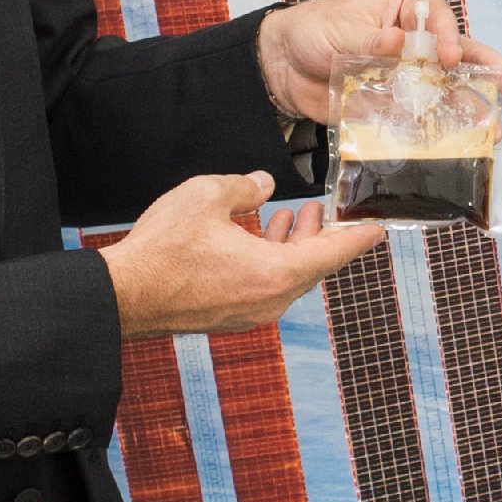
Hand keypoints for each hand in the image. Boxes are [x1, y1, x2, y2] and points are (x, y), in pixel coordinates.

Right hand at [101, 173, 383, 338]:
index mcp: (275, 274)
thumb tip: (263, 185)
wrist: (121, 297)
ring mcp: (249, 313)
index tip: (379, 228)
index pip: (333, 253)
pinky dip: (270, 261)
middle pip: (311, 266)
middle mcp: (270, 300)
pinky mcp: (228, 316)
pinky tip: (256, 238)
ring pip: (286, 277)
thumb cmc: (163, 250)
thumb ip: (244, 187)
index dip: (358, 237)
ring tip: (292, 216)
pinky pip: (264, 287)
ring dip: (293, 246)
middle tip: (322, 209)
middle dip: (320, 235)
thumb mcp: (206, 196)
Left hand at [257, 0, 501, 124]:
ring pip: (451, 90)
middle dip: (498, 72)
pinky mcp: (398, 105)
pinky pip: (424, 118)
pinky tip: (462, 146)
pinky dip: (440, 132)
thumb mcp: (337, 29)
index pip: (439, 17)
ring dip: (475, 108)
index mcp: (404, 11)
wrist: (282, 69)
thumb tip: (396, 44)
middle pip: (464, 55)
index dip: (448, 36)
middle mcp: (416, 43)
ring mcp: (411, 75)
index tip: (445, 56)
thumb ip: (367, 40)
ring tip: (499, 128)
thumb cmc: (311, 31)